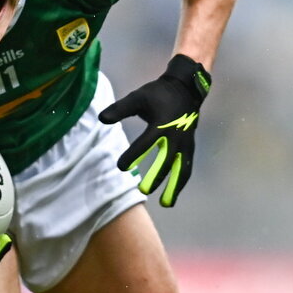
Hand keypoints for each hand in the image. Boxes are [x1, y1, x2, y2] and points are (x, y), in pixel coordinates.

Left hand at [99, 54, 210, 206]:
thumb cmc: (158, 94)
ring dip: (174, 186)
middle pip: (166, 160)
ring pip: (181, 168)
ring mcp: (185, 143)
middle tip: (143, 189)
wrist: (186, 88)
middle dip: (156, 176)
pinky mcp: (190, 147)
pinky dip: (181, 181)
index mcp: (162, 124)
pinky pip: (187, 167)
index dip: (134, 155)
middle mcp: (176, 136)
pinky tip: (173, 194)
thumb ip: (120, 109)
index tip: (121, 166)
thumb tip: (101, 118)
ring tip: (166, 203)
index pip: (146, 143)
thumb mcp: (138, 98)